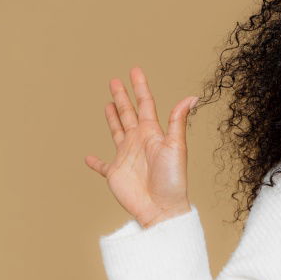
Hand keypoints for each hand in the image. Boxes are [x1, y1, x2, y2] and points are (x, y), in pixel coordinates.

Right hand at [84, 67, 198, 228]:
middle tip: (114, 81)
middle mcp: (139, 142)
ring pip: (116, 132)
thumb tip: (192, 97)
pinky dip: (95, 162)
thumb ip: (178, 121)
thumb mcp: (177, 147)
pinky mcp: (116, 174)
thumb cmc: (173, 179)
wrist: (162, 208)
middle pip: (128, 114)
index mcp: (153, 134)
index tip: (134, 70)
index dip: (140, 88)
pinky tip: (88, 158)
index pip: (145, 105)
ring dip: (112, 119)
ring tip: (107, 104)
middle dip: (122, 97)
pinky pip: (102, 166)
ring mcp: (126, 157)